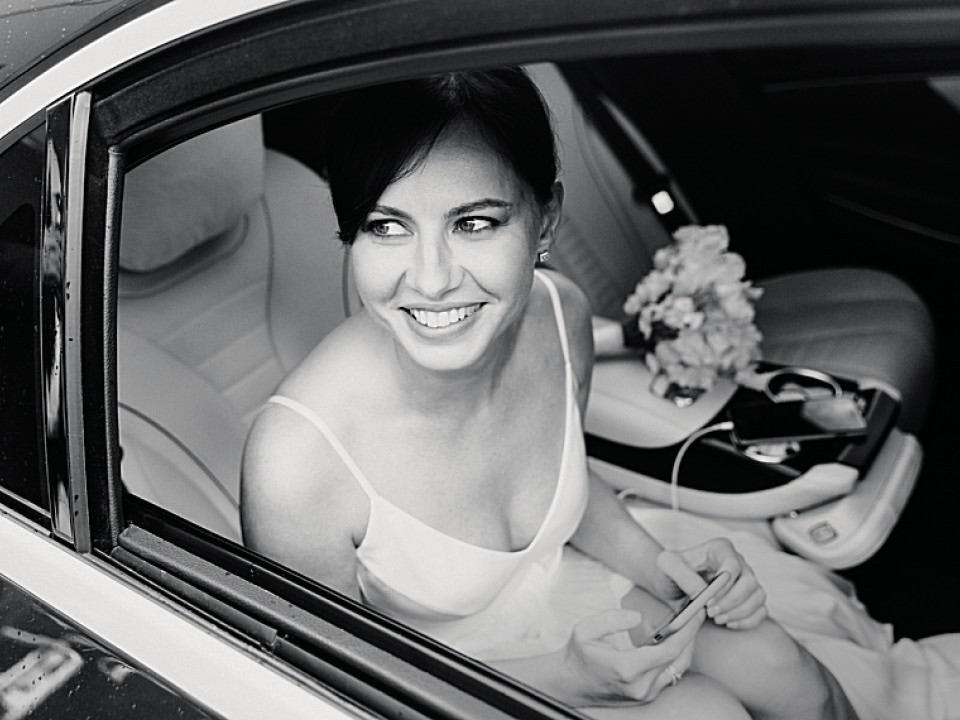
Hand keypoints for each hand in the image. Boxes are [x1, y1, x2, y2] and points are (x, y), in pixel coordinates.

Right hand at [558, 607, 702, 706]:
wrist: (570, 683)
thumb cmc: (579, 655)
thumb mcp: (585, 630)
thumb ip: (610, 620)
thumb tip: (636, 616)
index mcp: (627, 668)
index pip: (670, 649)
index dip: (687, 630)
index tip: (696, 613)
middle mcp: (641, 685)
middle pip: (680, 659)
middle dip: (692, 635)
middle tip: (697, 614)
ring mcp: (645, 693)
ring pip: (678, 669)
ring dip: (686, 646)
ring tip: (689, 624)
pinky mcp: (647, 696)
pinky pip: (670, 675)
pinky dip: (676, 657)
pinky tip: (675, 640)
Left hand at [654, 541, 766, 629]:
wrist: (669, 586)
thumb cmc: (668, 572)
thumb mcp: (665, 565)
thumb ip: (682, 573)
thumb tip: (703, 591)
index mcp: (719, 548)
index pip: (733, 565)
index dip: (723, 586)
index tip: (707, 601)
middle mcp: (737, 561)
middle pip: (749, 581)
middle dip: (731, 601)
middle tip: (711, 613)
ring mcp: (746, 580)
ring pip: (758, 596)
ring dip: (740, 612)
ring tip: (717, 619)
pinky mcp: (749, 598)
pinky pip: (761, 610)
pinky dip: (748, 620)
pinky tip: (728, 623)